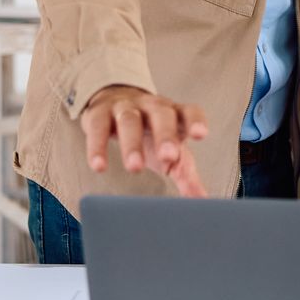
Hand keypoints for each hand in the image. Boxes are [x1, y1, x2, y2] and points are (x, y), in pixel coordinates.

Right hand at [79, 85, 209, 196]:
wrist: (114, 99)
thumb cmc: (149, 131)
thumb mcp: (169, 149)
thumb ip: (185, 174)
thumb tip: (201, 200)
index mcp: (175, 114)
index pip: (189, 111)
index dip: (195, 121)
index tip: (200, 134)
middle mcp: (152, 106)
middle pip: (161, 115)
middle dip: (165, 135)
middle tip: (168, 157)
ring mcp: (126, 107)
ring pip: (130, 121)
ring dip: (132, 144)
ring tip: (134, 167)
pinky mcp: (100, 113)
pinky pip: (99, 127)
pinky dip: (98, 147)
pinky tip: (99, 165)